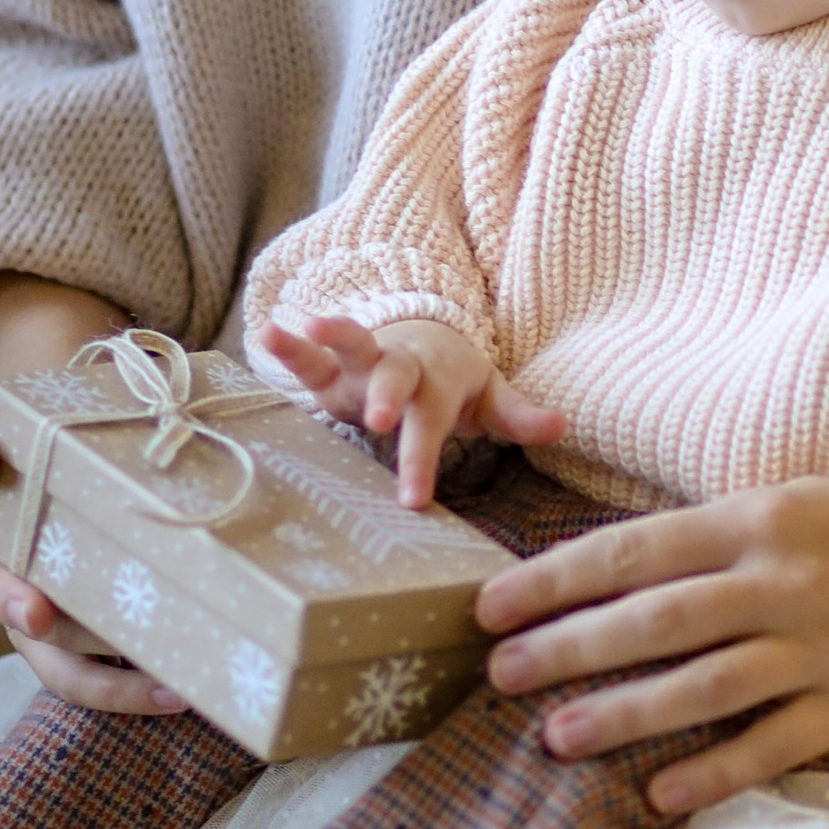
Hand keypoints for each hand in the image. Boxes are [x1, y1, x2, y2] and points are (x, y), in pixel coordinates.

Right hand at [0, 271, 187, 715]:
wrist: (121, 474)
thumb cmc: (120, 433)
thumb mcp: (124, 403)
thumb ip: (147, 388)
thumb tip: (233, 364)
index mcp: (0, 467)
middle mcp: (1, 538)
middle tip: (36, 611)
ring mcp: (30, 592)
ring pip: (29, 643)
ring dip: (76, 667)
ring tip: (139, 678)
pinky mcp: (70, 637)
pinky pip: (81, 676)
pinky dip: (123, 690)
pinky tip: (177, 693)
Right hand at [261, 312, 562, 506]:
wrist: (427, 338)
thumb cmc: (455, 382)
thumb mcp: (489, 397)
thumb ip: (519, 414)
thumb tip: (562, 424)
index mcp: (440, 382)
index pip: (432, 423)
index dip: (421, 459)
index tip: (412, 499)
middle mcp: (402, 366)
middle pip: (396, 378)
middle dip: (387, 396)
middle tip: (379, 421)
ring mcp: (365, 361)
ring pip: (352, 344)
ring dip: (333, 336)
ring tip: (309, 328)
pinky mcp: (333, 366)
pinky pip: (311, 353)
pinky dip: (289, 344)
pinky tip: (267, 332)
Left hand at [474, 455, 828, 817]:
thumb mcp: (784, 500)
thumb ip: (706, 540)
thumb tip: (605, 575)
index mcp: (755, 518)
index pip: (631, 551)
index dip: (553, 580)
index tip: (489, 606)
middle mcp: (781, 579)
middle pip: (652, 621)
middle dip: (564, 649)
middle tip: (497, 676)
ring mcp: (820, 646)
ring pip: (700, 686)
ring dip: (620, 714)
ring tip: (553, 736)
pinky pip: (771, 744)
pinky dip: (712, 769)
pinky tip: (657, 792)